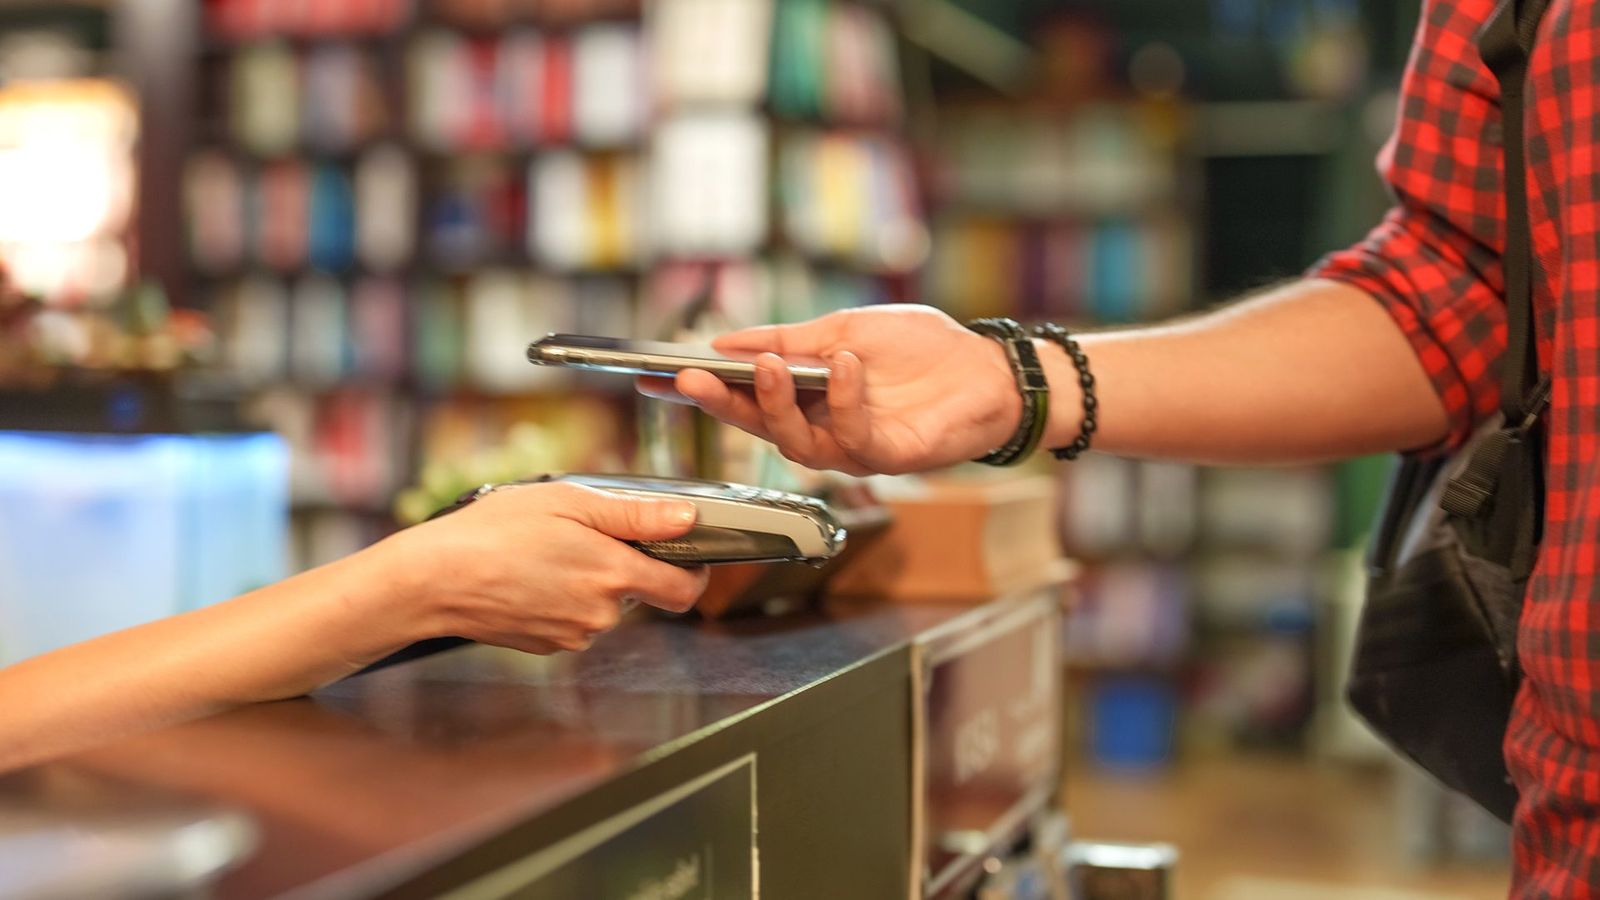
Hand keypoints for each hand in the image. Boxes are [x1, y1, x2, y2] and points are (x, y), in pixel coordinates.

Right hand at [381, 482, 708, 653]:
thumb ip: (636, 514)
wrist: (432, 581)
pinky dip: (564, 598)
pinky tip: (532, 575)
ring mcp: (573, 634)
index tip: (687, 552)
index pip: (684, 589)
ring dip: (591, 580)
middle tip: (592, 536)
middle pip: (642, 594)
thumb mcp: (568, 501)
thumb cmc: (492, 533)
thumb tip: (687, 519)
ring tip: (549, 550)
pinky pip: (574, 619)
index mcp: (612, 573)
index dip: (694, 570)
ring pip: (605, 606)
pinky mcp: (548, 645)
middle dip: (628, 566)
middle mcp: (600, 613)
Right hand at [638, 305, 1020, 474]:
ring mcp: (852, 448)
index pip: (741, 397)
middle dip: (720, 404)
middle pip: (757, 427)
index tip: (651, 377)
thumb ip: (788, 337)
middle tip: (688, 378)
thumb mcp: (845, 327)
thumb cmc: (921, 348)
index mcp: (805, 397)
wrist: (987, 369)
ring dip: (777, 402)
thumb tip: (727, 341)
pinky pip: (853, 437)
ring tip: (769, 363)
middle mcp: (820, 428)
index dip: (697, 391)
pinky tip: (844, 365)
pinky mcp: (887, 457)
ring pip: (796, 441)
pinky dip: (845, 397)